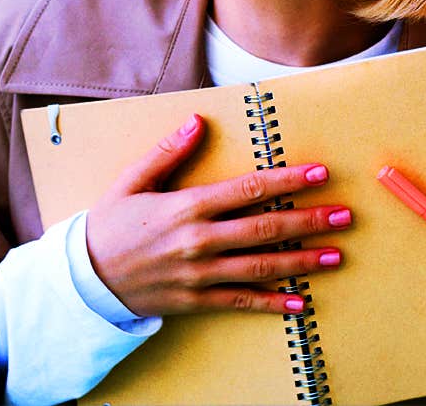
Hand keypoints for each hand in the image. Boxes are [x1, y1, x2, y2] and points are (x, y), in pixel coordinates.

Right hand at [85, 113, 351, 317]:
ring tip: (335, 255)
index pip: (248, 189)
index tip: (319, 173)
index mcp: (186, 207)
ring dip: (301, 261)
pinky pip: (240, 302)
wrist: (82, 280)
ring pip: (260, 266)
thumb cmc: (108, 225)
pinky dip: (272, 304)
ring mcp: (199, 274)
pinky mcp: (196, 301)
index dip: (287, 180)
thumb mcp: (132, 181)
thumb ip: (167, 152)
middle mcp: (198, 241)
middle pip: (265, 228)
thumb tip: (198, 121)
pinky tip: (301, 302)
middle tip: (343, 216)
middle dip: (308, 221)